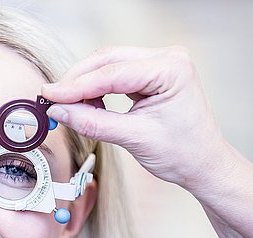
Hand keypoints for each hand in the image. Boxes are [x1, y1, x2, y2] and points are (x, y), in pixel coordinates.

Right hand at [42, 46, 232, 195]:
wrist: (203, 164)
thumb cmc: (182, 153)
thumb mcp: (133, 139)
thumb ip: (93, 122)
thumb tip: (58, 111)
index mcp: (170, 69)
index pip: (112, 74)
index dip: (76, 86)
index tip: (49, 96)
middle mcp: (166, 58)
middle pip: (107, 60)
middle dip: (77, 81)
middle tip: (52, 100)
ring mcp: (159, 64)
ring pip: (108, 65)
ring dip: (84, 84)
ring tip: (68, 107)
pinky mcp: (150, 74)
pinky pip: (115, 74)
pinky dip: (96, 89)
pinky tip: (87, 105)